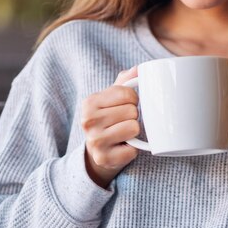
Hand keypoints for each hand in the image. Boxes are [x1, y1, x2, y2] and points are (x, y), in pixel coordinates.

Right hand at [81, 67, 139, 188]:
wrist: (98, 150)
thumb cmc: (109, 119)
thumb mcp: (112, 98)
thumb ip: (126, 81)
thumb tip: (139, 69)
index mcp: (89, 102)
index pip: (127, 93)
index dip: (134, 99)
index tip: (127, 105)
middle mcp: (88, 121)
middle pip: (131, 111)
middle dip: (133, 116)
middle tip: (124, 122)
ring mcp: (94, 141)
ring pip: (133, 128)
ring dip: (134, 132)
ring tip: (124, 134)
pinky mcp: (103, 158)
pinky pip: (132, 150)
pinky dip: (132, 149)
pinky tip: (122, 147)